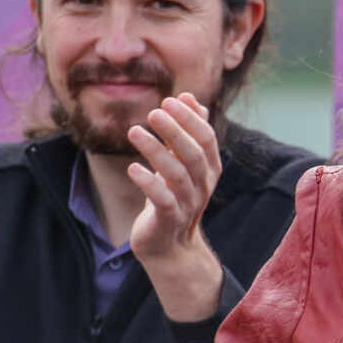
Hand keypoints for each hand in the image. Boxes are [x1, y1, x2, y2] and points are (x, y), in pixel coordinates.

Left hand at [127, 94, 224, 319]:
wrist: (169, 245)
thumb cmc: (175, 195)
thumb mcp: (184, 161)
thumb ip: (189, 130)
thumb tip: (189, 97)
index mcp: (209, 167)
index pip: (206, 138)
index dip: (190, 118)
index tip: (170, 100)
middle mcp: (203, 184)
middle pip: (193, 153)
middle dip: (175, 130)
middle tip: (154, 111)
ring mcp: (187, 203)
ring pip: (176, 174)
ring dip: (156, 151)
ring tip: (134, 131)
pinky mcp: (168, 220)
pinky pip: (162, 200)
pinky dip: (148, 182)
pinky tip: (132, 167)